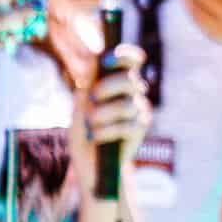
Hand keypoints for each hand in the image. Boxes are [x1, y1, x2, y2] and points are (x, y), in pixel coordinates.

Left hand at [74, 41, 153, 196]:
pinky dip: (104, 131)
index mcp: (119, 83)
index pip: (131, 61)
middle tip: (92, 98)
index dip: (124, 55)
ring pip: (126, 105)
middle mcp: (134, 94)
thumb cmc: (85, 133)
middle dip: (108, 86)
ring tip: (90, 125)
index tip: (106, 60)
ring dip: (102, 115)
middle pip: (129, 80)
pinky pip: (126, 125)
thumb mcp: (80, 105)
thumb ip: (88, 83)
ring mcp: (139, 112)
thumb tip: (95, 58)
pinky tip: (94, 137)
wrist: (91, 166)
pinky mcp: (140, 130)